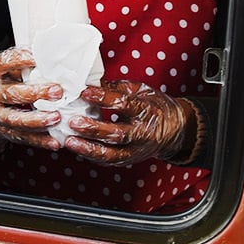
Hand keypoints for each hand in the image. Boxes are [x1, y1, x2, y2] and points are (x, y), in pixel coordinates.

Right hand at [0, 48, 62, 155]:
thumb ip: (19, 67)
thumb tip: (49, 61)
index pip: (2, 63)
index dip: (19, 60)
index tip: (37, 58)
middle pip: (11, 94)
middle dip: (36, 93)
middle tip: (57, 91)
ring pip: (15, 120)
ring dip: (38, 120)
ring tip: (57, 117)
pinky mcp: (1, 132)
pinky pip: (21, 137)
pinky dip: (39, 141)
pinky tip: (54, 142)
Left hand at [63, 81, 192, 165]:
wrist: (174, 129)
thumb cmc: (154, 105)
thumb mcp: (140, 90)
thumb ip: (116, 88)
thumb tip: (91, 83)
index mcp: (146, 111)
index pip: (124, 104)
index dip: (103, 98)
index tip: (84, 92)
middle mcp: (142, 133)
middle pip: (117, 134)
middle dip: (94, 129)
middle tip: (73, 121)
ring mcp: (136, 150)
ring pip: (111, 154)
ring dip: (88, 148)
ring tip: (69, 141)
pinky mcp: (128, 160)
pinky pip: (108, 161)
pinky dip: (91, 156)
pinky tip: (76, 148)